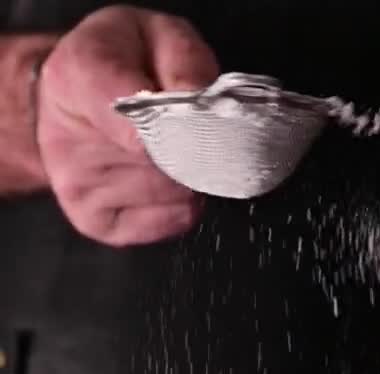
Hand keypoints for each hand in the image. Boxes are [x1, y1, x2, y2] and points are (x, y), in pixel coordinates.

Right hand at [37, 5, 219, 245]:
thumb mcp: (157, 35)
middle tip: (185, 130)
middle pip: (164, 164)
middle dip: (191, 149)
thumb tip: (201, 105)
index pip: (137, 123)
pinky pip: (166, 222)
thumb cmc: (122, 63)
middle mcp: (68, 140)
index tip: (195, 123)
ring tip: (168, 149)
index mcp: (78, 78)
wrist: (72, 97)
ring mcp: (77, 187)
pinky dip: (180, 205)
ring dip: (186, 176)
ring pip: (172, 195)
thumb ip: (184, 61)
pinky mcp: (93, 222)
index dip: (181, 129)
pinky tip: (166, 181)